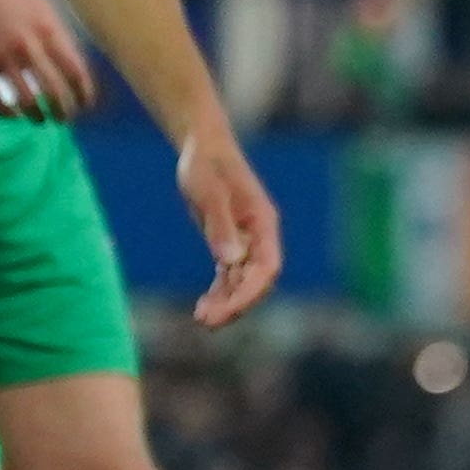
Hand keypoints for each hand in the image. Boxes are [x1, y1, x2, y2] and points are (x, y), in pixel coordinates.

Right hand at [0, 0, 95, 120]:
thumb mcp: (38, 6)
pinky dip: (7, 114)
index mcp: (47, 27)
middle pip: (55, 90)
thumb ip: (57, 34)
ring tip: (40, 120)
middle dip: (64, 111)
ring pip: (27, 101)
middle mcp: (26, 43)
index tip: (85, 105)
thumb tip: (76, 67)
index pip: (75, 69)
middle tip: (64, 119)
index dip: (83, 93)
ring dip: (37, 117)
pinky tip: (12, 114)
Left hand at [177, 123, 282, 328]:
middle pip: (257, 280)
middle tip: (208, 322)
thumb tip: (231, 262)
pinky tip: (202, 308)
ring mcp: (246, 241)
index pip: (267, 266)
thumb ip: (220, 227)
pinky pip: (229, 276)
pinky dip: (218, 293)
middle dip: (237, 303)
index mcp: (263, 222)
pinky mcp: (230, 243)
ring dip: (226, 303)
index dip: (251, 291)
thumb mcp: (208, 193)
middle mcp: (260, 236)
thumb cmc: (205, 165)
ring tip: (202, 319)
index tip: (228, 308)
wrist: (202, 148)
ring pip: (243, 282)